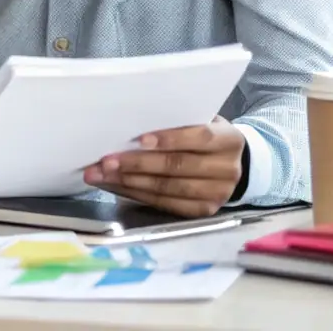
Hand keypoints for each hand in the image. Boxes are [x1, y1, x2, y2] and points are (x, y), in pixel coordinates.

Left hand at [83, 119, 245, 216]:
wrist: (230, 164)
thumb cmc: (205, 135)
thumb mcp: (201, 122)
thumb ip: (178, 122)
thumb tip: (132, 125)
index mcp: (229, 141)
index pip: (200, 137)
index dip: (170, 139)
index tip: (140, 139)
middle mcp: (227, 170)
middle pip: (178, 167)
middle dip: (138, 164)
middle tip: (107, 160)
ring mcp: (216, 194)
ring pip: (167, 189)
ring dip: (129, 182)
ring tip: (102, 174)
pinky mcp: (202, 212)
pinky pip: (163, 204)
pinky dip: (135, 194)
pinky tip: (115, 185)